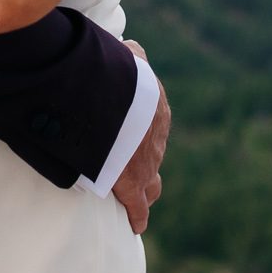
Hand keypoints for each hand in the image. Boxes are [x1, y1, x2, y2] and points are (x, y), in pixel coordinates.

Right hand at [111, 38, 167, 233]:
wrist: (115, 97)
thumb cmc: (115, 73)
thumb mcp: (127, 55)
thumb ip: (131, 54)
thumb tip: (133, 48)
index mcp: (155, 109)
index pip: (153, 126)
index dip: (141, 134)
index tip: (132, 139)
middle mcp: (156, 138)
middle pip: (154, 157)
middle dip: (145, 163)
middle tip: (131, 168)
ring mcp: (147, 163)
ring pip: (152, 183)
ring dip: (143, 189)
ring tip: (137, 198)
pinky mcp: (131, 184)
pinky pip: (138, 206)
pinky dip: (137, 214)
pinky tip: (137, 224)